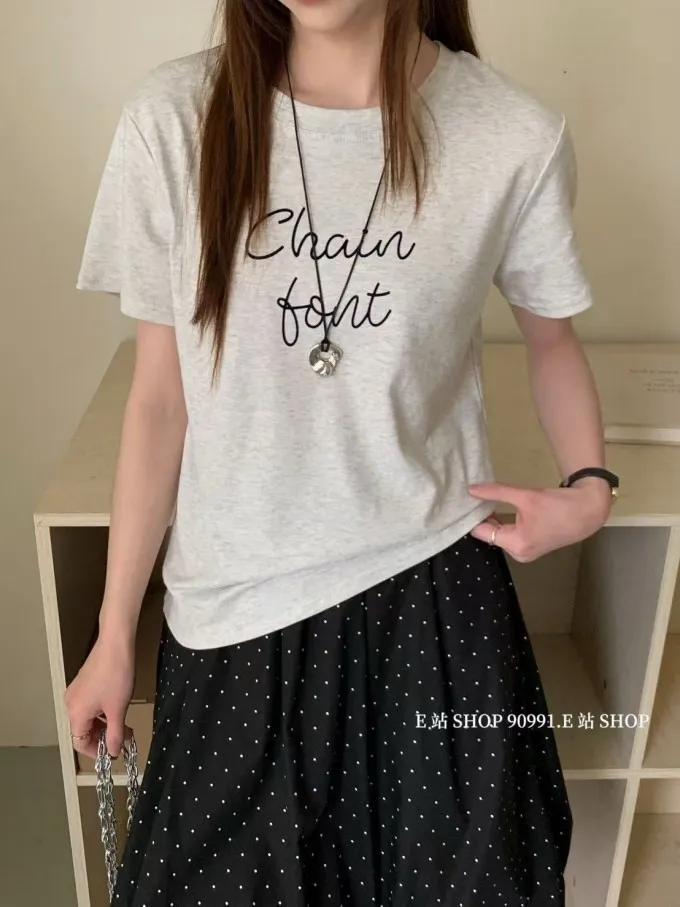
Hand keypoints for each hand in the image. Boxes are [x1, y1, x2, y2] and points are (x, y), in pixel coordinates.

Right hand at [64, 631, 135, 758]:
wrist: (115, 644)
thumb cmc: (116, 676)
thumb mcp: (118, 709)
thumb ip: (115, 734)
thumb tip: (113, 752)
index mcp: (75, 713)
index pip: (79, 743)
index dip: (96, 752)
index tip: (113, 753)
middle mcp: (71, 704)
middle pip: (83, 730)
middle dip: (103, 737)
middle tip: (123, 738)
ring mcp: (76, 692)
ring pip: (87, 718)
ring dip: (104, 725)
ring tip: (123, 726)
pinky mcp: (83, 683)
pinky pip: (89, 706)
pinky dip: (102, 713)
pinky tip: (116, 710)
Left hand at [467, 477, 612, 562]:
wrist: (588, 511)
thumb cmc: (558, 505)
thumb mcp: (526, 496)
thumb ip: (496, 492)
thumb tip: (470, 490)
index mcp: (516, 545)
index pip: (482, 533)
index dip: (473, 517)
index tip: (465, 502)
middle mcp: (518, 554)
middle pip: (490, 535)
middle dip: (483, 518)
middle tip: (472, 499)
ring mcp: (525, 552)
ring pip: (500, 535)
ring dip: (493, 520)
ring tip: (483, 502)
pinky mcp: (531, 547)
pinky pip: (510, 536)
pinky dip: (504, 524)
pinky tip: (499, 510)